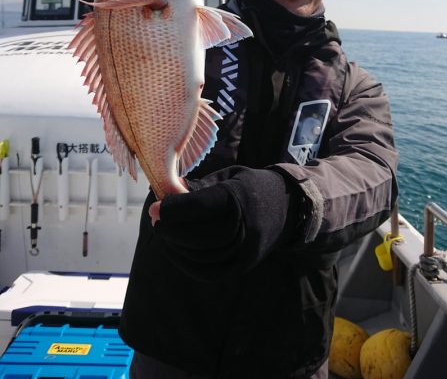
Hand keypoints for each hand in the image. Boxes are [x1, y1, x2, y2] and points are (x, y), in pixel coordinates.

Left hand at [150, 166, 304, 279]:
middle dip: (172, 229)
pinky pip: (208, 271)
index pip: (201, 206)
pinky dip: (186, 262)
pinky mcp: (242, 266)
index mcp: (240, 196)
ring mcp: (246, 250)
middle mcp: (245, 226)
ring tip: (163, 232)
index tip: (155, 207)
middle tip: (156, 220)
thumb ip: (198, 189)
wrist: (288, 208)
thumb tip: (164, 196)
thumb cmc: (250, 187)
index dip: (174, 208)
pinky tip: (174, 249)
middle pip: (199, 234)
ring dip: (175, 246)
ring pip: (202, 255)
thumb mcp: (227, 178)